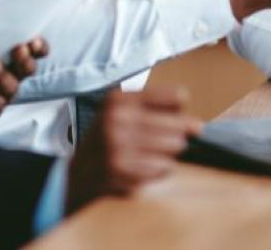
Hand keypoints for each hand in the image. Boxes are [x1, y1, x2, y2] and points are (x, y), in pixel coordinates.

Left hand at [0, 36, 48, 122]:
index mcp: (11, 55)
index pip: (35, 51)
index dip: (39, 47)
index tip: (33, 40)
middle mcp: (12, 74)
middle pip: (28, 69)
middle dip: (25, 59)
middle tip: (18, 49)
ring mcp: (2, 94)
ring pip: (13, 87)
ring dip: (4, 75)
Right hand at [66, 86, 201, 212]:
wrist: (76, 175)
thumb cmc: (106, 140)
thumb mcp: (120, 112)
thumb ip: (154, 108)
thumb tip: (194, 120)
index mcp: (120, 100)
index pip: (174, 96)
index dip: (180, 108)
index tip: (178, 114)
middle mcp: (117, 119)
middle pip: (177, 125)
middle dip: (179, 134)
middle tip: (171, 139)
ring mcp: (118, 146)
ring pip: (173, 147)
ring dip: (170, 152)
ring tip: (155, 153)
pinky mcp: (121, 171)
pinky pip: (162, 168)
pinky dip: (161, 169)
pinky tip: (149, 167)